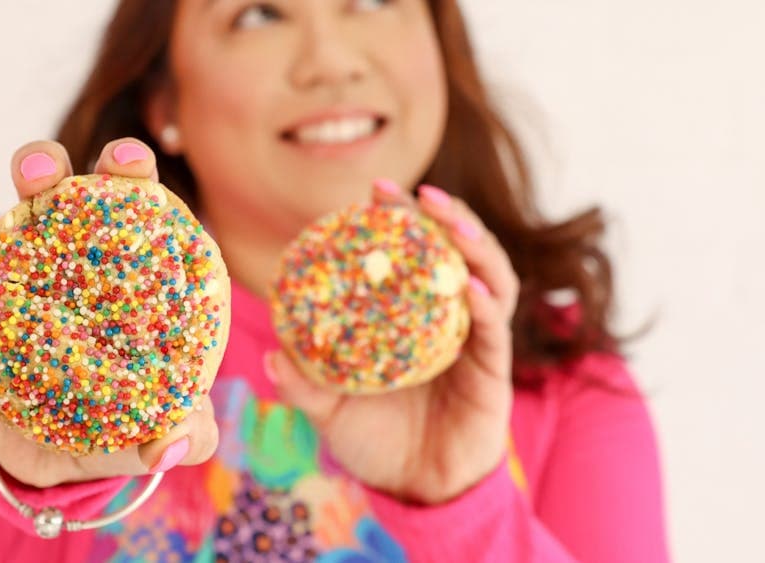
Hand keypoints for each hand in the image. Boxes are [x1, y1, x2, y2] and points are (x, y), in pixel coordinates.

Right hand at [0, 139, 218, 487]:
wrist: (66, 461)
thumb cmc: (129, 419)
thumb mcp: (166, 424)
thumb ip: (185, 430)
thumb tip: (176, 445)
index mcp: (121, 264)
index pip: (125, 200)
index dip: (125, 169)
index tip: (128, 163)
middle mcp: (61, 260)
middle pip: (47, 192)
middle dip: (39, 166)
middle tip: (40, 174)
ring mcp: (9, 290)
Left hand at [265, 179, 519, 504]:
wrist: (418, 491)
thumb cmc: (375, 442)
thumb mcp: (330, 412)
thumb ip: (306, 386)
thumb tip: (271, 358)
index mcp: (410, 317)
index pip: (410, 255)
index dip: (398, 220)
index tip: (376, 191)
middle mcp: (446, 319)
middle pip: (454, 253)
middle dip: (443, 216)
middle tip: (417, 193)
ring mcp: (475, 341)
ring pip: (488, 279)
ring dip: (474, 245)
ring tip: (450, 221)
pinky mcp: (492, 371)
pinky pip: (492, 332)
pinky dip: (484, 305)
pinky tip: (468, 288)